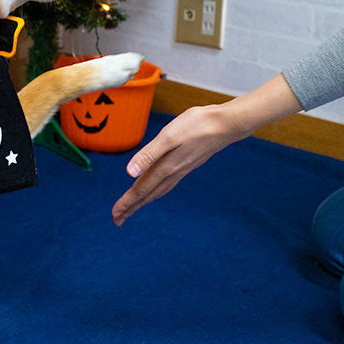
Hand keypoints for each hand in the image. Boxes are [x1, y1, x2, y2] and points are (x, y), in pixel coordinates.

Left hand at [111, 73, 302, 225]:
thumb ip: (149, 154)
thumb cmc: (198, 125)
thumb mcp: (169, 136)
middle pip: (148, 194)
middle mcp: (173, 172)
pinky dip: (156, 191)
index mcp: (166, 167)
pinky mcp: (187, 164)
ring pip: (157, 190)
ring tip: (132, 208)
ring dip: (143, 200)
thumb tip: (130, 172)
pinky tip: (155, 189)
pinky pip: (167, 184)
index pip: (142, 189)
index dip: (127, 202)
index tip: (115, 214)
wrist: (227, 124)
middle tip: (118, 219)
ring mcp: (181, 169)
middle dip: (132, 207)